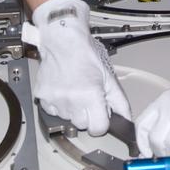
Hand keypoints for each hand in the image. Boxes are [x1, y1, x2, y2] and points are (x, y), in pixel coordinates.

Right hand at [20, 0, 129, 135]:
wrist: (63, 42)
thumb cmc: (85, 55)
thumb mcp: (109, 78)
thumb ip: (119, 102)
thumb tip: (126, 120)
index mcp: (90, 96)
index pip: (98, 128)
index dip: (101, 122)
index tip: (100, 114)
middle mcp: (71, 101)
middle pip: (82, 125)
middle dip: (87, 114)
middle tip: (88, 96)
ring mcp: (55, 100)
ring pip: (67, 119)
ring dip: (73, 109)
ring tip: (74, 90)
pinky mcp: (42, 97)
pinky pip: (52, 111)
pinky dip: (59, 104)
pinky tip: (63, 90)